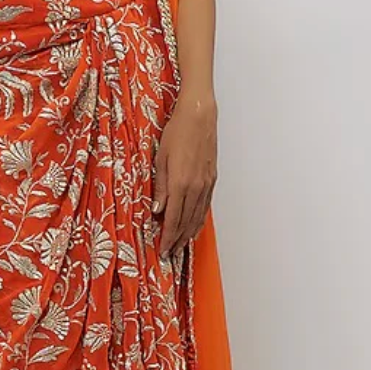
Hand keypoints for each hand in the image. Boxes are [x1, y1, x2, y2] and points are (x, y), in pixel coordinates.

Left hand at [152, 89, 217, 259]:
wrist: (199, 116)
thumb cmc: (177, 132)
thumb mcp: (160, 159)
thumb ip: (161, 187)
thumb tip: (157, 210)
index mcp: (181, 183)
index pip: (174, 219)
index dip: (168, 237)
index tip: (162, 250)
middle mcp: (196, 187)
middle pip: (187, 222)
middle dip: (178, 240)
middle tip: (170, 253)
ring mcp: (207, 183)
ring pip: (198, 216)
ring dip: (189, 233)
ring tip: (181, 244)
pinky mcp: (212, 178)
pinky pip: (206, 205)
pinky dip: (199, 219)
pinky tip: (194, 224)